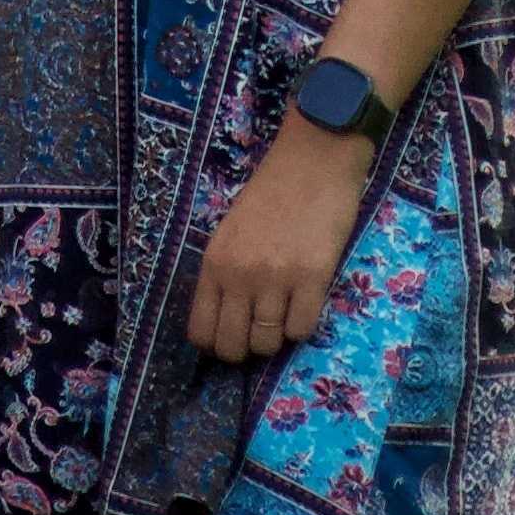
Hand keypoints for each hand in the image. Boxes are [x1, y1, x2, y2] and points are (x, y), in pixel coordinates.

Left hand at [187, 119, 375, 363]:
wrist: (311, 164)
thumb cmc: (269, 195)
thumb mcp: (229, 232)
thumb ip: (224, 272)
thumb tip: (227, 317)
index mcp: (213, 263)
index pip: (201, 329)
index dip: (214, 344)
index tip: (228, 340)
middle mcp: (238, 276)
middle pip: (232, 345)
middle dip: (244, 350)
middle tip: (257, 335)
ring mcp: (275, 279)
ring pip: (268, 342)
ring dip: (275, 339)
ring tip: (281, 317)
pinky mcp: (313, 278)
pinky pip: (302, 329)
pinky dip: (301, 327)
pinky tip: (303, 307)